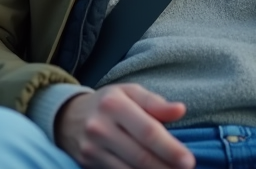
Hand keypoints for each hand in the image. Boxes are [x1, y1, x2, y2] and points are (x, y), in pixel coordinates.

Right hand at [54, 83, 193, 168]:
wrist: (67, 115)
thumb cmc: (107, 103)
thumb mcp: (129, 93)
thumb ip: (155, 103)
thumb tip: (180, 110)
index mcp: (113, 104)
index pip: (147, 131)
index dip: (170, 148)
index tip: (189, 160)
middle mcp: (100, 126)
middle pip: (140, 155)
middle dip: (166, 167)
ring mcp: (92, 148)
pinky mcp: (88, 163)